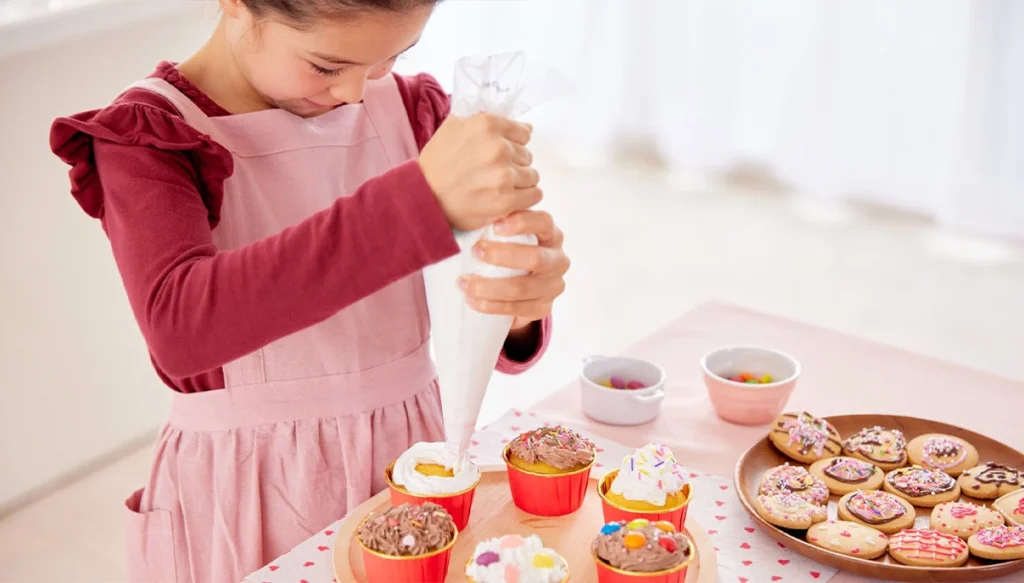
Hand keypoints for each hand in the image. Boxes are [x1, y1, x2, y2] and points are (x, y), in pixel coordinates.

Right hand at [418, 113, 542, 231]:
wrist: (423, 196)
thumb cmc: (437, 164)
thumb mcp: (453, 128)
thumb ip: (486, 121)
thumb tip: (525, 126)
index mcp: (487, 125)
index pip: (524, 132)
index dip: (513, 144)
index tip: (500, 154)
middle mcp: (498, 147)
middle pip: (527, 155)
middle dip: (515, 164)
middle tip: (494, 173)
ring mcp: (504, 174)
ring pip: (532, 175)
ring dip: (520, 182)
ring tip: (500, 186)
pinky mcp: (506, 200)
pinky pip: (534, 195)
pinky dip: (525, 198)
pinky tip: (510, 198)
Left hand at [457, 210, 568, 328]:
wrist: (521, 292)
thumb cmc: (511, 253)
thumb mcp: (510, 236)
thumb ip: (500, 225)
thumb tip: (474, 218)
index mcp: (551, 236)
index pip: (544, 222)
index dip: (522, 223)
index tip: (495, 226)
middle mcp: (558, 260)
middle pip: (536, 258)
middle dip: (502, 255)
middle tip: (476, 251)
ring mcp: (553, 287)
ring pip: (522, 288)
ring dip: (489, 287)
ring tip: (464, 283)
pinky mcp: (544, 309)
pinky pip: (516, 309)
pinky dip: (491, 305)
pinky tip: (471, 301)